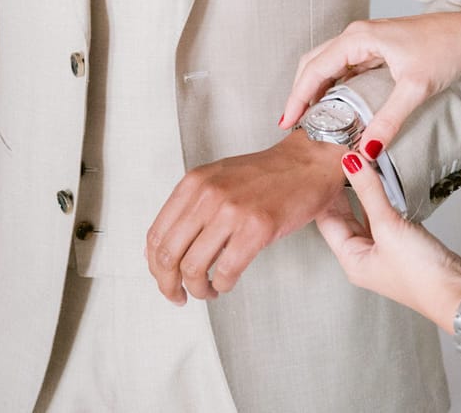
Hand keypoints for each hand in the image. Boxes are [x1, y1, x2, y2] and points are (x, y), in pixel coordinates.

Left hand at [146, 131, 345, 302]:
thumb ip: (190, 208)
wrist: (306, 163)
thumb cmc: (265, 176)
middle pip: (168, 255)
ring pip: (193, 267)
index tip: (163, 279)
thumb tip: (163, 250)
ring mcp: (231, 210)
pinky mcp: (256, 228)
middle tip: (178, 296)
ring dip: (197, 290)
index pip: (156, 234)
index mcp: (193, 183)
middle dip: (168, 285)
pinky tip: (226, 283)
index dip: (154, 266)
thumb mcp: (217, 180)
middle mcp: (207, 194)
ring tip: (207, 291)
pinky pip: (225, 271)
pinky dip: (222, 285)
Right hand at [280, 10, 460, 155]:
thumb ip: (388, 120)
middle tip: (292, 124)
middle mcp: (356, 36)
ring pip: (328, 65)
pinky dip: (333, 86)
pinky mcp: (376, 49)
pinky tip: (335, 106)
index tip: (287, 121)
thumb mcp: (416, 88)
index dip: (298, 96)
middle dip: (300, 92)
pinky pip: (344, 67)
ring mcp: (366, 41)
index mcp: (358, 38)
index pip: (315, 68)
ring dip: (316, 89)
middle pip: (314, 63)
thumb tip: (365, 151)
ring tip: (309, 118)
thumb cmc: (445, 49)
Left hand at [316, 153, 460, 329]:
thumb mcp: (388, 227)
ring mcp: (384, 249)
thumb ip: (369, 192)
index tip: (326, 163)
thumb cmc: (422, 276)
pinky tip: (383, 184)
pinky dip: (383, 199)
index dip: (324, 191)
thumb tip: (351, 162)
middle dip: (341, 188)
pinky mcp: (403, 243)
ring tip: (359, 164)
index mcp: (351, 258)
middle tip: (341, 159)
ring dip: (363, 192)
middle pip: (344, 215)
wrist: (459, 293)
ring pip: (365, 214)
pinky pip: (385, 216)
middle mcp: (364, 255)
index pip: (326, 219)